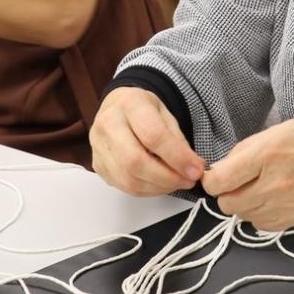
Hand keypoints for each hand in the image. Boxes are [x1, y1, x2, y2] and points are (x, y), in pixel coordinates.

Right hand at [90, 86, 205, 194]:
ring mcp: (99, 146)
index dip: (177, 157)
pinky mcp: (97, 165)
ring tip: (177, 183)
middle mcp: (108, 123)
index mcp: (129, 103)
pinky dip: (147, 190)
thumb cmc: (144, 111)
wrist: (117, 108)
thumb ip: (178, 141)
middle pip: (135, 161)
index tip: (196, 170)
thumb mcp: (166, 114)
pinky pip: (123, 186)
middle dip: (167, 177)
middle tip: (187, 180)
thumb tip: (193, 168)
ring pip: (128, 179)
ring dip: (158, 187)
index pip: (153, 135)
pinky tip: (160, 184)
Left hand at [200, 118, 293, 230]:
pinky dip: (260, 214)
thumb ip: (247, 150)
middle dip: (227, 192)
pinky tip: (272, 198)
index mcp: (267, 155)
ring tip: (260, 187)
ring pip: (243, 216)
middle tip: (238, 181)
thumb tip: (221, 168)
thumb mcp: (280, 130)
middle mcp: (273, 184)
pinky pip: (261, 225)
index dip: (212, 179)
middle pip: (227, 203)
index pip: (219, 181)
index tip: (216, 175)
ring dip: (244, 204)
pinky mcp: (293, 220)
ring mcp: (284, 206)